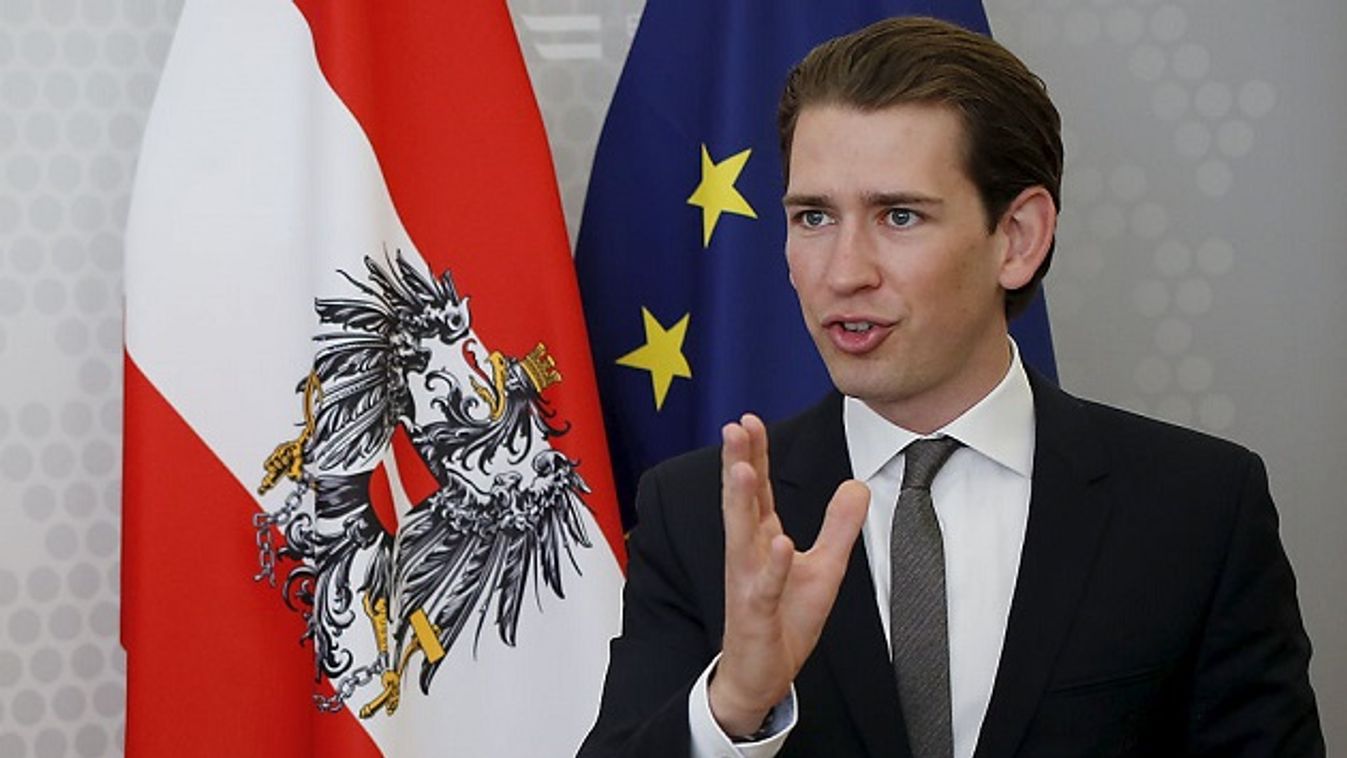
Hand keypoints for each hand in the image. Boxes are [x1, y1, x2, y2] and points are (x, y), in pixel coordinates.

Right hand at [708, 413, 868, 736]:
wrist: (761, 674)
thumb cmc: (785, 619)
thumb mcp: (824, 567)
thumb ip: (838, 526)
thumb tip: (857, 484)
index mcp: (761, 539)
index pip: (755, 489)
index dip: (753, 455)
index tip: (749, 419)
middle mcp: (748, 554)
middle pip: (741, 501)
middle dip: (737, 463)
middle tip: (734, 427)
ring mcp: (748, 582)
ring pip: (741, 536)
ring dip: (739, 502)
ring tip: (741, 469)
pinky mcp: (755, 613)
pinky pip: (763, 586)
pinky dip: (771, 564)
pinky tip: (778, 541)